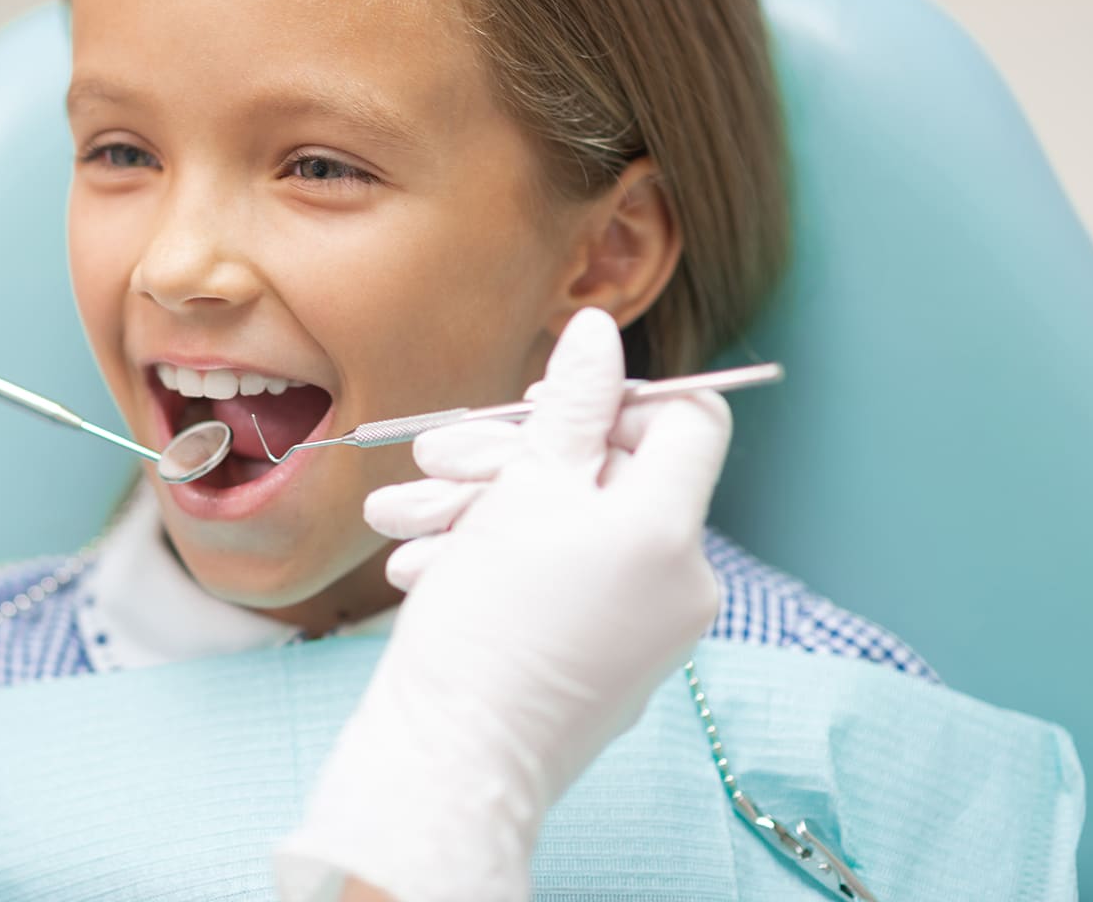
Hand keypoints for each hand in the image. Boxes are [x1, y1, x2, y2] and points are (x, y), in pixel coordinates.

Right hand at [274, 308, 728, 901]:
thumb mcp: (523, 489)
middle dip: (510, 457)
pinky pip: (559, 583)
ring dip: (478, 509)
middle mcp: (677, 580)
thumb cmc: (487, 626)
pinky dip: (494, 564)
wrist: (454, 758)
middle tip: (439, 458)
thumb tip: (599, 333)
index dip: (617, 396)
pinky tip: (425, 569)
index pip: (688, 419)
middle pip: (606, 473)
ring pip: (564, 528)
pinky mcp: (605, 662)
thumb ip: (570, 406)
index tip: (547, 407)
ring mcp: (645, 628)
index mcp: (670, 528)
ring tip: (404, 521)